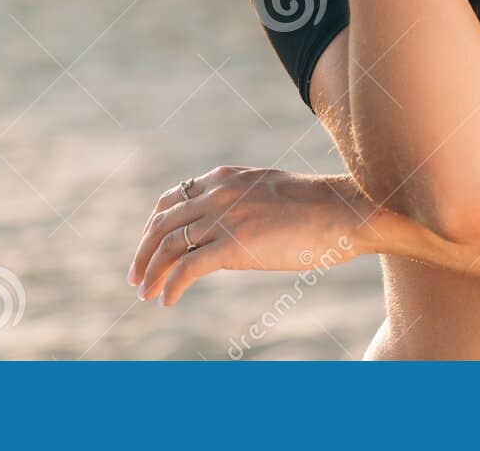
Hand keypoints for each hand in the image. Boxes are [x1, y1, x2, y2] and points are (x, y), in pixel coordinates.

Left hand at [125, 166, 372, 305]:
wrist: (344, 210)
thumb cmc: (318, 206)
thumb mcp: (269, 192)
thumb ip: (243, 202)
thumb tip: (233, 227)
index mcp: (225, 178)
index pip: (172, 199)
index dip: (155, 226)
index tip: (149, 248)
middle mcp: (217, 193)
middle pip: (162, 223)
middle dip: (144, 252)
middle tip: (135, 276)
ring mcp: (224, 218)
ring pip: (169, 247)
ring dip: (152, 273)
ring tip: (145, 294)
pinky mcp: (233, 245)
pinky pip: (187, 269)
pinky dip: (171, 286)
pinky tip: (167, 301)